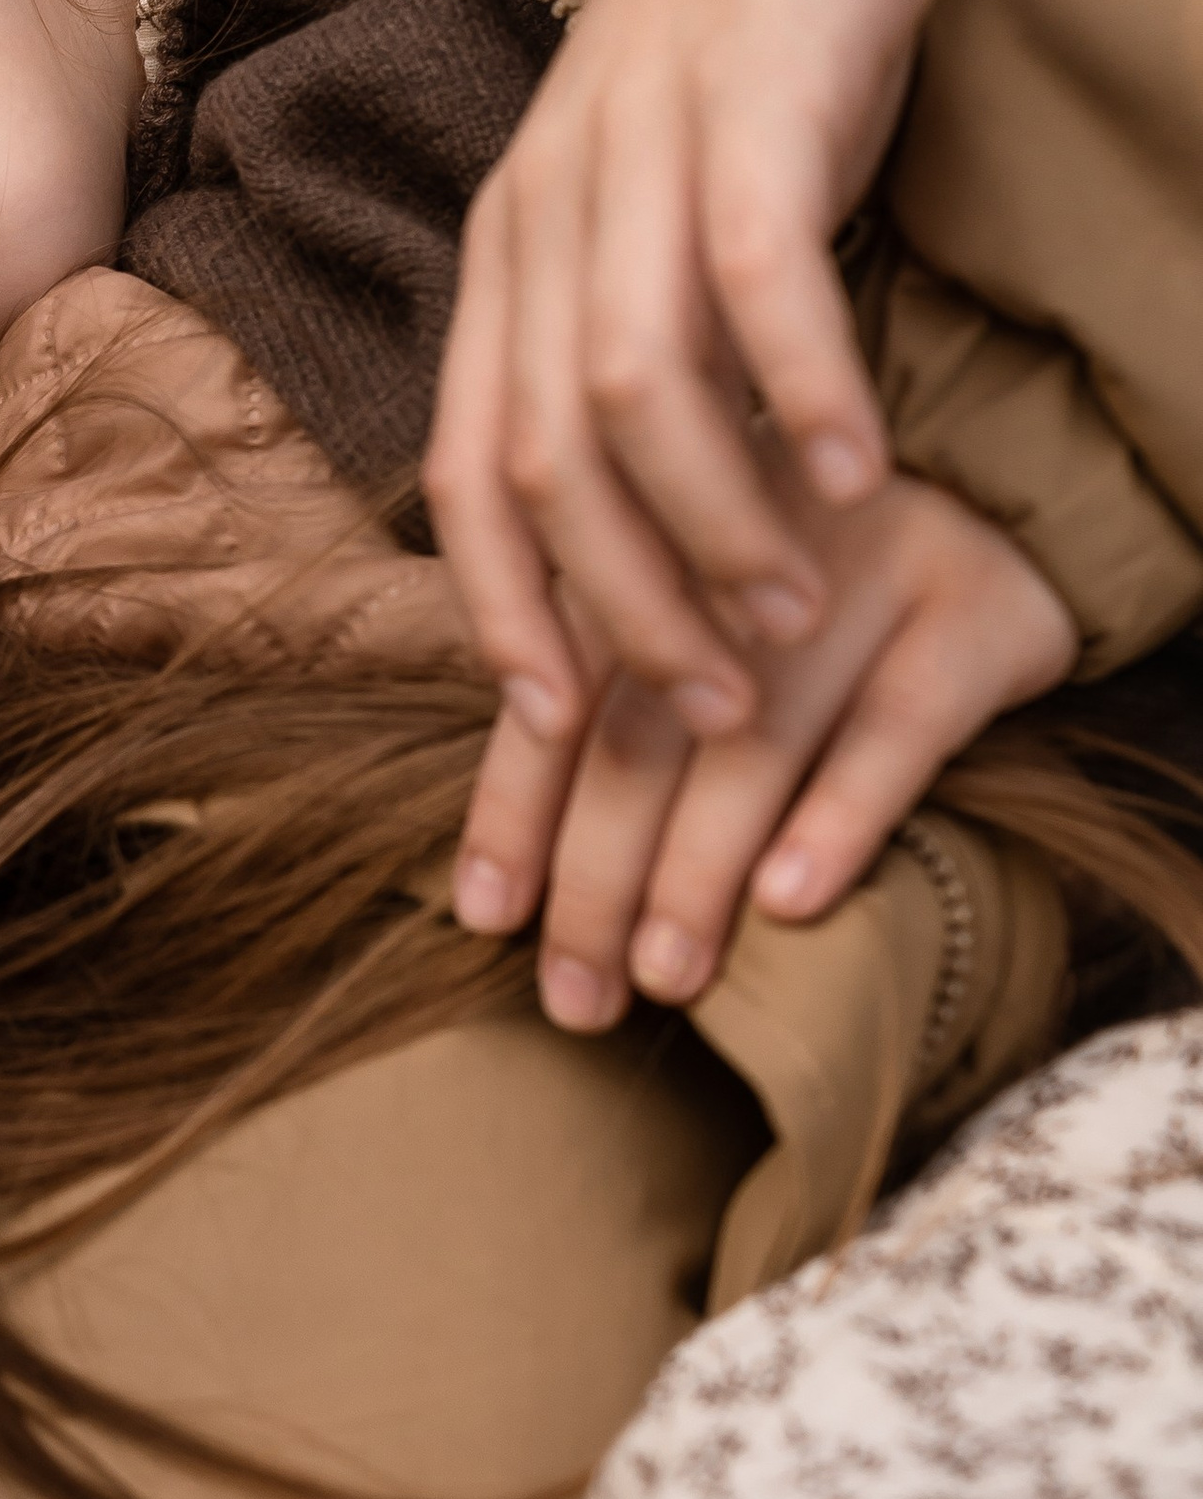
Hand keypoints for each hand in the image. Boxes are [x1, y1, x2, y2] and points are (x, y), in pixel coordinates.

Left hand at [427, 0, 1202, 752]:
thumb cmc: (762, 3)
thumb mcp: (675, 180)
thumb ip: (652, 317)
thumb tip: (657, 487)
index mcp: (513, 236)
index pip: (464, 469)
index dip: (502, 609)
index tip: (562, 727)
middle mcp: (545, 200)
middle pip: (539, 462)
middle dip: (613, 613)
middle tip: (699, 714)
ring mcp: (636, 145)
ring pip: (634, 395)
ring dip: (707, 531)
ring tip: (782, 625)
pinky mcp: (750, 94)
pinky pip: (759, 280)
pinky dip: (799, 394)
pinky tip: (859, 477)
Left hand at [453, 466, 1073, 1030]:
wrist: (1010, 499)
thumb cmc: (816, 605)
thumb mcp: (700, 621)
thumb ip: (608, 708)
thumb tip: (500, 889)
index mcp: (653, 547)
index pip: (561, 694)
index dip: (516, 809)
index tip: (487, 919)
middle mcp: (739, 554)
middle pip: (643, 729)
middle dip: (597, 874)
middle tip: (579, 999)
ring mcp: (859, 573)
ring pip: (756, 740)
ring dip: (697, 872)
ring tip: (666, 976)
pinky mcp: (973, 611)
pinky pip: (896, 728)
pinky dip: (835, 820)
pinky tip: (788, 904)